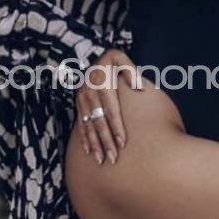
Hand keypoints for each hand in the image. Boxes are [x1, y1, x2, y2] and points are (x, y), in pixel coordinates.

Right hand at [75, 48, 142, 163]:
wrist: (91, 58)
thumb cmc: (111, 61)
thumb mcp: (120, 58)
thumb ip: (131, 70)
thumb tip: (139, 86)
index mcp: (102, 84)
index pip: (111, 110)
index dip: (116, 127)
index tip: (122, 142)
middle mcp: (90, 94)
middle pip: (99, 122)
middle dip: (106, 142)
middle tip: (113, 159)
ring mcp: (82, 100)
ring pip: (89, 126)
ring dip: (95, 145)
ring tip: (101, 160)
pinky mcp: (79, 105)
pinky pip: (81, 125)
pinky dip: (85, 139)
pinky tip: (89, 152)